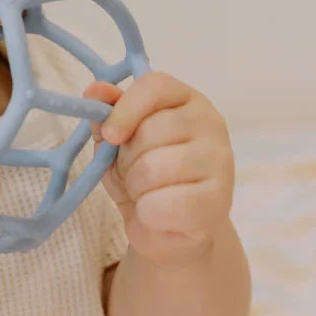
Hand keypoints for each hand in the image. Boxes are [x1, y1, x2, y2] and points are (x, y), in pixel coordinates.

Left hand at [82, 72, 234, 265]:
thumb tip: (95, 90)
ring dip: (137, 188)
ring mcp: (220, 160)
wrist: (167, 229)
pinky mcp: (220, 199)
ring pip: (154, 168)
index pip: (155, 86)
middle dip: (128, 159)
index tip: (110, 135)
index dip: (126, 109)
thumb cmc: (143, 177)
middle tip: (134, 173)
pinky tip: (159, 213)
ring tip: (146, 192)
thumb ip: (107, 114)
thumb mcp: (118, 142)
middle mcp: (210, 123)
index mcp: (185, 100)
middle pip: (150, 131)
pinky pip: (166, 203)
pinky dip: (149, 212)